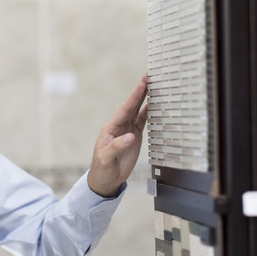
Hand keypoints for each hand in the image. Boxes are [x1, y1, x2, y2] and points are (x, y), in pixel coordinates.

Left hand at [87, 74, 148, 196]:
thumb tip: (130, 137)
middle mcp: (119, 125)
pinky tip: (154, 103)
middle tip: (148, 75)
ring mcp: (127, 130)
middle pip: (132, 105)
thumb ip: (116, 147)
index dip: (134, 96)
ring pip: (138, 110)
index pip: (124, 109)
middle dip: (140, 90)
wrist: (106, 180)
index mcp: (111, 127)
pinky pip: (142, 121)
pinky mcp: (134, 136)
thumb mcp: (105, 159)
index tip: (142, 83)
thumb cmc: (102, 169)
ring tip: (153, 84)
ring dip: (145, 98)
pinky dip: (149, 112)